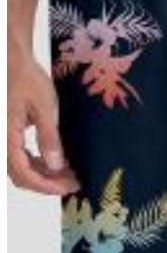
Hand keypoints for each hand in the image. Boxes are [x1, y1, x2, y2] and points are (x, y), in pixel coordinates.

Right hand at [8, 50, 79, 194]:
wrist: (17, 64)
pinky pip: (24, 157)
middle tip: (73, 184)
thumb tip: (56, 166)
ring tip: (71, 174)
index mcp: (7, 137)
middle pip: (22, 175)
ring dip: (46, 175)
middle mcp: (4, 141)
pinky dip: (41, 163)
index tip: (67, 188)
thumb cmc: (28, 81)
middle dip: (48, 183)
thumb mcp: (45, 108)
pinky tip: (60, 163)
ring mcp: (8, 139)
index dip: (46, 185)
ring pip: (23, 168)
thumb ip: (49, 138)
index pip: (24, 173)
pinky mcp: (13, 135)